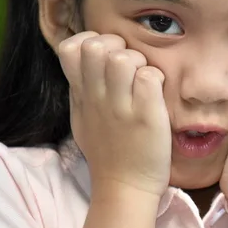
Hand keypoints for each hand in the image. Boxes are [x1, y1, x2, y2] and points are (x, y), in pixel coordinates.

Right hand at [57, 32, 171, 197]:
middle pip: (97, 46)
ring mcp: (122, 107)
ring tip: (143, 80)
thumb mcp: (83, 118)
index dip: (91, 41)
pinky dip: (156, 79)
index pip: (71, 47)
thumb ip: (82, 88)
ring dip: (139, 61)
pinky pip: (149, 77)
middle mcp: (98, 98)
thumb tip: (83, 59)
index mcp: (82, 96)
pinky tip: (156, 93)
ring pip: (123, 58)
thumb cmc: (108, 152)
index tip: (105, 57)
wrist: (124, 187)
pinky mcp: (147, 116)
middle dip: (118, 46)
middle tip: (130, 66)